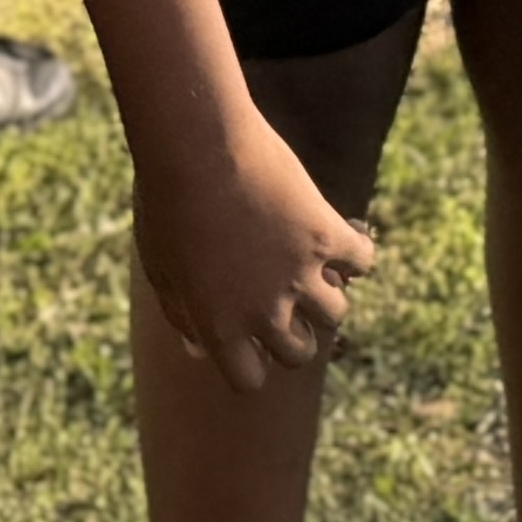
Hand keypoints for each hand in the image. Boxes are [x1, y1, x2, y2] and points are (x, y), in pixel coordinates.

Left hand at [133, 107, 379, 393]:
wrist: (195, 143)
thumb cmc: (166, 200)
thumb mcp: (160, 266)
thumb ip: (181, 314)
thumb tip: (198, 350)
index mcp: (218, 327)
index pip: (248, 379)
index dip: (252, 357)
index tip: (251, 330)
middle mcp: (263, 313)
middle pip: (298, 353)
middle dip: (295, 331)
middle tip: (288, 298)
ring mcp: (298, 276)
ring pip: (335, 313)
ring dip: (326, 293)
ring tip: (313, 263)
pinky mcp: (325, 236)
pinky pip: (362, 261)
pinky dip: (355, 250)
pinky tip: (339, 233)